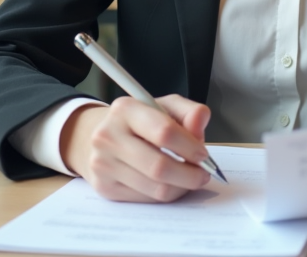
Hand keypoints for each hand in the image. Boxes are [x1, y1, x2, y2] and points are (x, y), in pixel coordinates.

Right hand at [60, 94, 212, 202]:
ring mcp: (103, 164)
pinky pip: (146, 199)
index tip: (203, 155)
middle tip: (202, 174)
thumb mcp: (166, 107)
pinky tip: (168, 183)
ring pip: (155, 188)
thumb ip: (189, 111)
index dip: (190, 147)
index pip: (164, 132)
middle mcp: (108, 136)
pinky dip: (164, 194)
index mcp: (125, 109)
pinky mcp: (104, 187)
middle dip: (189, 175)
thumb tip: (200, 121)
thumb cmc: (141, 122)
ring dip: (181, 187)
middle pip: (159, 167)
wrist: (104, 136)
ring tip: (188, 179)